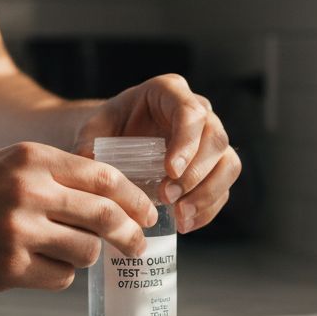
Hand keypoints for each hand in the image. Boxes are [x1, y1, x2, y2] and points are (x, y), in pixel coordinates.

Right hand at [0, 142, 157, 291]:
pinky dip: (56, 274)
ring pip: (86, 252)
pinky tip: (33, 265)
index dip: (134, 198)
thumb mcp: (7, 165)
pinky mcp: (8, 269)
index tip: (147, 212)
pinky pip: (58, 277)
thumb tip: (112, 204)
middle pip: (105, 217)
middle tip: (138, 246)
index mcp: (32, 158)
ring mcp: (19, 232)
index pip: (104, 178)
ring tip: (65, 252)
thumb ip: (54, 177)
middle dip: (130, 235)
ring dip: (85, 256)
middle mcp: (29, 191)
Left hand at [73, 74, 240, 232]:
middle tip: (168, 198)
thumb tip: (88, 163)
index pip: (190, 112)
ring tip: (181, 217)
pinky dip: (207, 209)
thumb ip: (89, 143)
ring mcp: (210, 139)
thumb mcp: (94, 130)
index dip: (186, 142)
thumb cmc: (108, 129)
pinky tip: (186, 223)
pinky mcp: (214, 166)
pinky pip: (223, 187)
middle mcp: (199, 111)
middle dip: (195, 174)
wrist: (117, 139)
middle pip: (215, 139)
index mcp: (169, 91)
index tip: (169, 171)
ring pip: (228, 164)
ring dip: (207, 194)